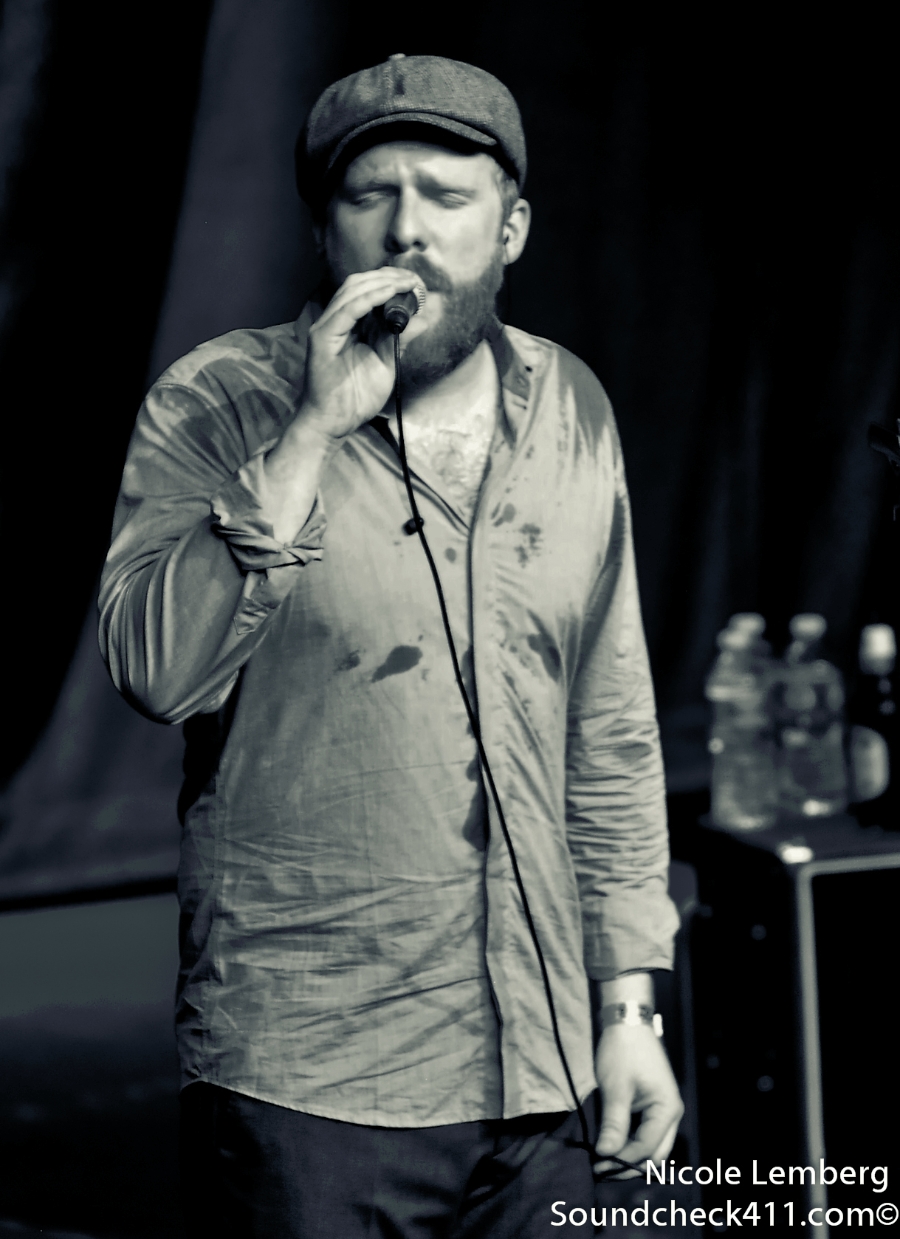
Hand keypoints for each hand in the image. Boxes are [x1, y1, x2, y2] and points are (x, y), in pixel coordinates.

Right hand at [261, 268, 422, 542]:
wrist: (335, 423)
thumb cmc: (356, 397)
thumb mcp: (387, 362)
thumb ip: (399, 338)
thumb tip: (422, 318)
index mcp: (350, 325)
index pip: (368, 291)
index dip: (392, 282)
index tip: (417, 284)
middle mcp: (336, 321)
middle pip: (359, 284)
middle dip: (389, 278)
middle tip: (415, 282)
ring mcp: (327, 328)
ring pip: (352, 292)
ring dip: (382, 285)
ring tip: (406, 285)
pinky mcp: (321, 339)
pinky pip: (345, 312)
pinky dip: (367, 300)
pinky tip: (387, 296)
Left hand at [594, 1023, 683, 1176]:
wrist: (626, 1020)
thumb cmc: (623, 1051)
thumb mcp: (616, 1088)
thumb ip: (614, 1124)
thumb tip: (606, 1155)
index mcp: (667, 1110)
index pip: (646, 1149)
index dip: (621, 1161)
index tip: (596, 1166)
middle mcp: (670, 1114)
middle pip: (653, 1154)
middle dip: (628, 1165)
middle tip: (599, 1170)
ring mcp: (662, 1110)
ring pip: (650, 1146)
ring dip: (628, 1156)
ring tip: (602, 1161)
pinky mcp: (651, 1105)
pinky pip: (644, 1133)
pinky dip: (628, 1142)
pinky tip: (609, 1144)